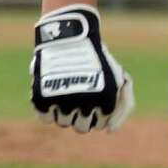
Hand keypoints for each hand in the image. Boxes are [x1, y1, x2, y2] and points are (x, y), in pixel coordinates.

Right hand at [30, 5, 134, 132]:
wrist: (69, 35)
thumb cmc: (97, 59)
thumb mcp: (121, 78)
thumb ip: (125, 106)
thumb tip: (110, 132)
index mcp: (107, 101)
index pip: (100, 124)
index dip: (97, 109)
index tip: (93, 92)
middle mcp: (86, 105)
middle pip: (81, 128)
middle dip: (81, 113)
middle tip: (78, 93)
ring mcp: (63, 102)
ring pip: (63, 123)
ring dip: (64, 111)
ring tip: (66, 89)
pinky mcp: (42, 98)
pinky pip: (45, 118)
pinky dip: (47, 109)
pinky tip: (53, 92)